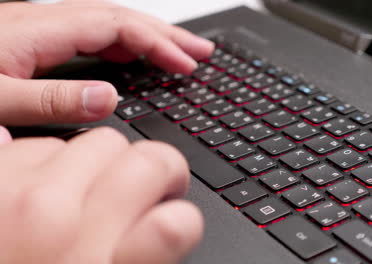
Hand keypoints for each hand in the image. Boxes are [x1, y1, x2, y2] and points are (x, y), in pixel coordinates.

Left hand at [0, 0, 213, 125]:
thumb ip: (49, 98)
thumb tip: (109, 97)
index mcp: (39, 31)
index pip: (116, 26)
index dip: (157, 42)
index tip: (187, 62)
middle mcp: (45, 23)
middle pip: (122, 18)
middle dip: (167, 34)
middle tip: (202, 50)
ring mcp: (42, 31)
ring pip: (111, 26)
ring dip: (151, 38)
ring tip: (180, 53)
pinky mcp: (37, 43)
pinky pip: (95, 38)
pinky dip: (126, 47)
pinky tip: (136, 59)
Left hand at [0, 127, 202, 263]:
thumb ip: (144, 257)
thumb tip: (170, 223)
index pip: (178, 223)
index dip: (182, 217)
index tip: (171, 216)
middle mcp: (64, 224)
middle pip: (147, 160)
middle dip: (152, 172)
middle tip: (134, 194)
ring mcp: (19, 194)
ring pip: (98, 141)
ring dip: (99, 164)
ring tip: (79, 196)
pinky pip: (41, 144)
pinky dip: (50, 162)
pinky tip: (35, 193)